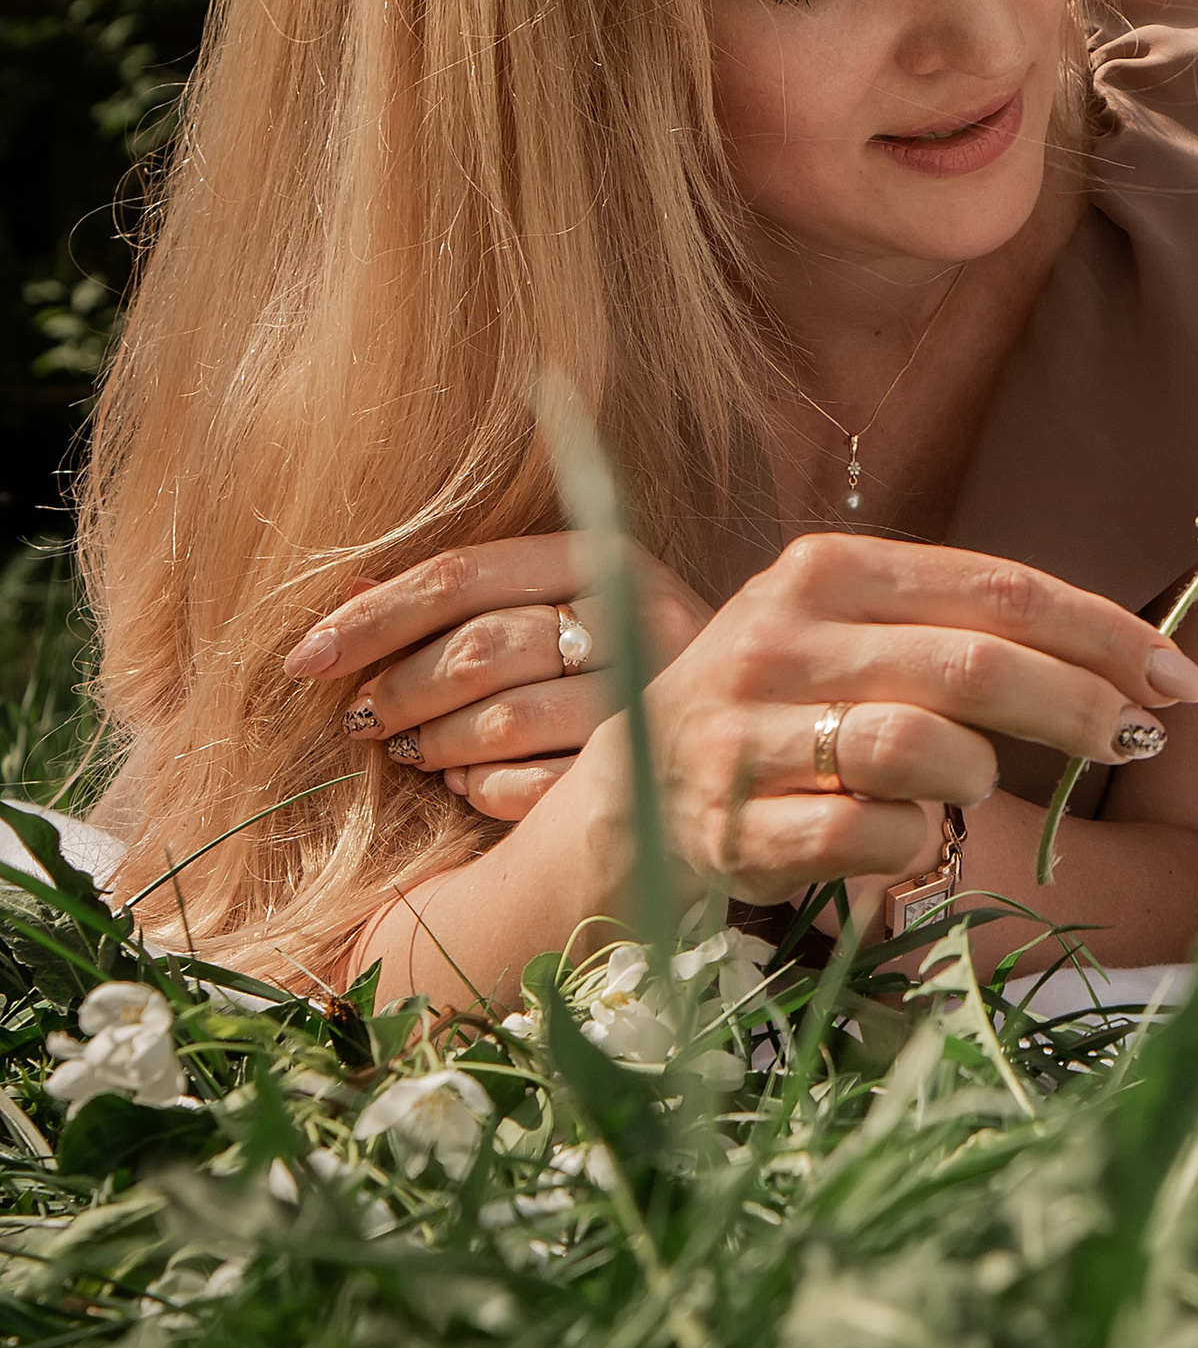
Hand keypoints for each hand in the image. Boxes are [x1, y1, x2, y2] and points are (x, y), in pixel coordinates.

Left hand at [286, 536, 711, 820]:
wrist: (744, 728)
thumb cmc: (614, 660)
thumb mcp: (548, 608)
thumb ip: (460, 600)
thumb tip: (346, 586)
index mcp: (603, 557)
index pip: (462, 575)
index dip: (373, 616)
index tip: (304, 658)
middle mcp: (637, 612)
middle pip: (481, 647)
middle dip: (402, 689)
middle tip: (358, 721)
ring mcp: (651, 693)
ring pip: (505, 720)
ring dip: (440, 745)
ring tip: (416, 753)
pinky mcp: (653, 766)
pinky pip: (538, 787)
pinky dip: (487, 790)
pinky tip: (472, 786)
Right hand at [629, 534, 1197, 910]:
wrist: (629, 796)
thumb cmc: (782, 708)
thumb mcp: (851, 637)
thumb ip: (961, 630)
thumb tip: (1129, 664)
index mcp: (826, 570)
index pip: (999, 587)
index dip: (1103, 632)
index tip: (1181, 675)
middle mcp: (781, 637)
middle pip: (976, 665)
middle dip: (1082, 705)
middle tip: (1141, 738)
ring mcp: (749, 733)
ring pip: (921, 748)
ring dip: (976, 776)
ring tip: (969, 786)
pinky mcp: (732, 824)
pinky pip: (868, 835)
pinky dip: (912, 845)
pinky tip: (905, 841)